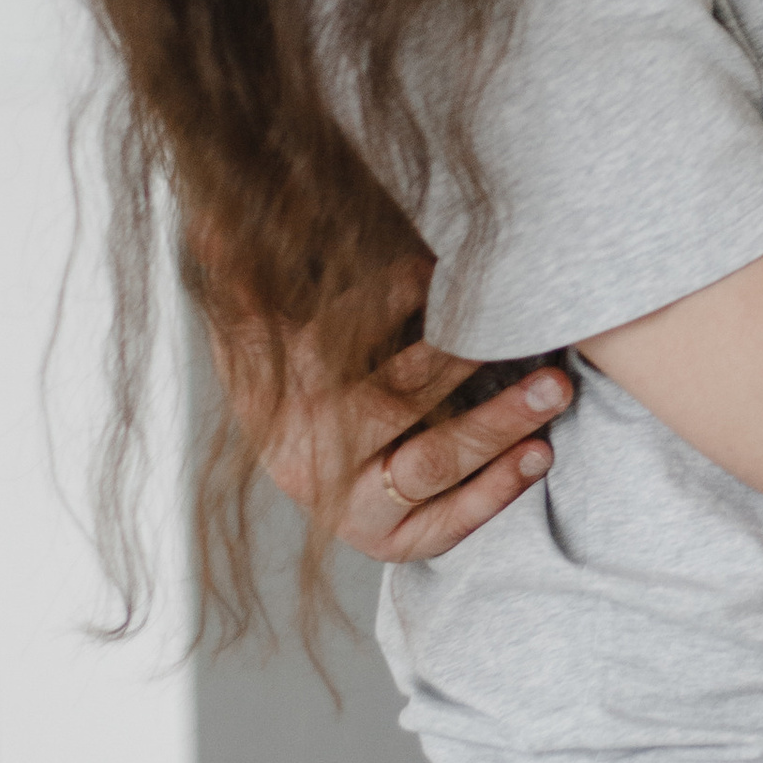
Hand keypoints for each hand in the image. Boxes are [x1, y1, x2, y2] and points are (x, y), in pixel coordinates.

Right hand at [227, 256, 573, 560]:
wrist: (301, 475)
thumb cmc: (293, 386)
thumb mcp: (263, 333)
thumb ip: (247, 279)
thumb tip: (209, 218)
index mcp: (278, 401)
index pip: (329, 344)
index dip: (381, 304)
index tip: (433, 268)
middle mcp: (309, 460)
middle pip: (391, 404)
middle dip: (460, 362)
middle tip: (522, 326)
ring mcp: (350, 508)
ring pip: (430, 465)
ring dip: (497, 425)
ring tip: (553, 387)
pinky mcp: (388, 544)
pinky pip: (447, 524)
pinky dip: (497, 491)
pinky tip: (539, 453)